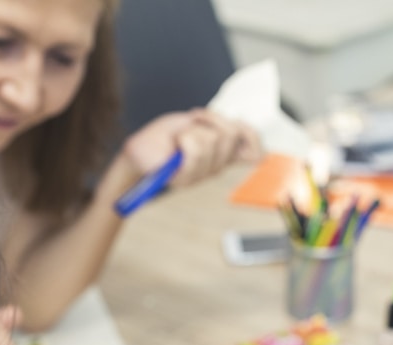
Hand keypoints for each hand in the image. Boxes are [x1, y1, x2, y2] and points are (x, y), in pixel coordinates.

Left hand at [123, 109, 260, 188]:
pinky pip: (197, 150)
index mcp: (222, 154)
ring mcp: (203, 174)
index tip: (236, 127)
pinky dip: (186, 138)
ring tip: (180, 137)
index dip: (253, 139)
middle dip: (209, 119)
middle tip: (191, 124)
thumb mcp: (195, 122)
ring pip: (212, 139)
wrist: (138, 150)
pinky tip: (179, 142)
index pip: (254, 151)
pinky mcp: (187, 177)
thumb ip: (219, 124)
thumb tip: (239, 126)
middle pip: (230, 133)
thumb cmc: (165, 136)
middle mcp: (217, 166)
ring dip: (192, 129)